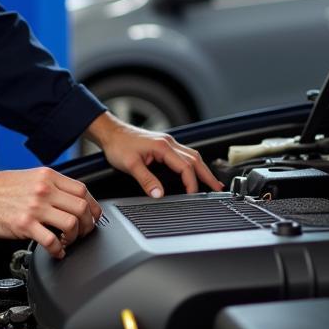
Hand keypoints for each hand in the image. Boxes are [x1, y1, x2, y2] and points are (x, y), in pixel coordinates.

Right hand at [0, 155, 102, 258]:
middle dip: (88, 225)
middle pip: (82, 207)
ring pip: (72, 223)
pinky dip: (59, 250)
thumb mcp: (30, 177)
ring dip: (75, 237)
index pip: (83, 190)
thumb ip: (50, 186)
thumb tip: (68, 200)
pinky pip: (51, 241)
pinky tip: (56, 252)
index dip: (92, 207)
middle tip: (83, 233)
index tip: (91, 217)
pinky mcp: (24, 224)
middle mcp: (44, 190)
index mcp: (48, 177)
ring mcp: (35, 207)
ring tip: (68, 242)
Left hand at [83, 111, 223, 196]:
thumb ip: (146, 180)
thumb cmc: (118, 145)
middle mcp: (168, 143)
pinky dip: (193, 164)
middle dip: (207, 175)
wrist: (110, 132)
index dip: (191, 183)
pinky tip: (194, 171)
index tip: (193, 195)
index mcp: (163, 147)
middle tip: (218, 188)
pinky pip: (184, 154)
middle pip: (195, 159)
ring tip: (211, 182)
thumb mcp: (130, 165)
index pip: (185, 167)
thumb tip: (159, 194)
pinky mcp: (164, 144)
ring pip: (192, 155)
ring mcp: (167, 142)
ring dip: (202, 169)